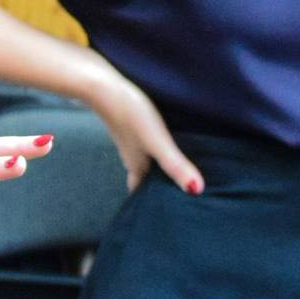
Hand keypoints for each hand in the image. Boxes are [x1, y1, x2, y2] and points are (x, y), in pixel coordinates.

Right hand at [87, 69, 202, 195]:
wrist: (101, 86)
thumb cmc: (130, 114)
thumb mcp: (158, 142)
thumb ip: (175, 165)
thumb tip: (197, 191)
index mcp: (137, 166)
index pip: (140, 192)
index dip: (148, 203)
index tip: (160, 212)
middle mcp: (131, 155)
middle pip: (142, 177)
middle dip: (153, 187)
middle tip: (171, 194)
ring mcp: (128, 139)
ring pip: (142, 160)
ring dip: (153, 167)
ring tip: (170, 170)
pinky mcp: (128, 122)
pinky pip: (141, 142)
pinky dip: (150, 148)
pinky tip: (160, 139)